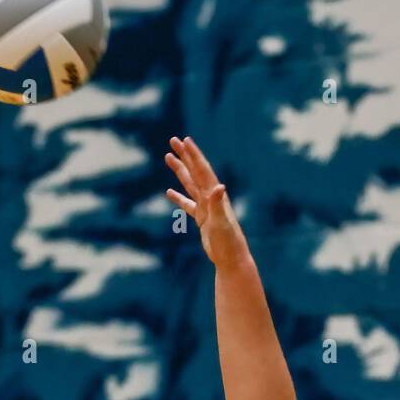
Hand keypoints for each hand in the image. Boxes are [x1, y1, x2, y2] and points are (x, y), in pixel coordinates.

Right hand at [165, 135, 249, 269]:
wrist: (231, 259)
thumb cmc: (228, 242)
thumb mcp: (222, 222)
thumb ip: (218, 204)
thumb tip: (219, 186)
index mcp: (214, 196)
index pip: (202, 170)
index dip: (193, 155)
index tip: (185, 140)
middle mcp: (211, 198)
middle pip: (195, 172)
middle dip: (184, 155)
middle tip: (173, 140)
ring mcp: (206, 208)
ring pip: (190, 184)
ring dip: (180, 170)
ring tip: (168, 157)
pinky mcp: (202, 219)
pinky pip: (187, 204)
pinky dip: (178, 197)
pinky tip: (169, 192)